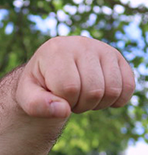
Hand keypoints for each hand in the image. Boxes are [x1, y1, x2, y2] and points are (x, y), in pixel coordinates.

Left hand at [16, 36, 134, 118]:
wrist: (48, 73)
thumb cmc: (37, 87)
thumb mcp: (27, 98)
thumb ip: (37, 106)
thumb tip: (63, 111)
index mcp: (55, 50)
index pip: (69, 88)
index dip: (63, 103)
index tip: (55, 97)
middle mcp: (81, 43)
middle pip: (93, 91)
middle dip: (80, 105)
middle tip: (68, 99)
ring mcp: (101, 48)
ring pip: (113, 90)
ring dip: (97, 104)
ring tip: (81, 96)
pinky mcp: (116, 57)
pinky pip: (128, 86)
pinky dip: (116, 100)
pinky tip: (101, 98)